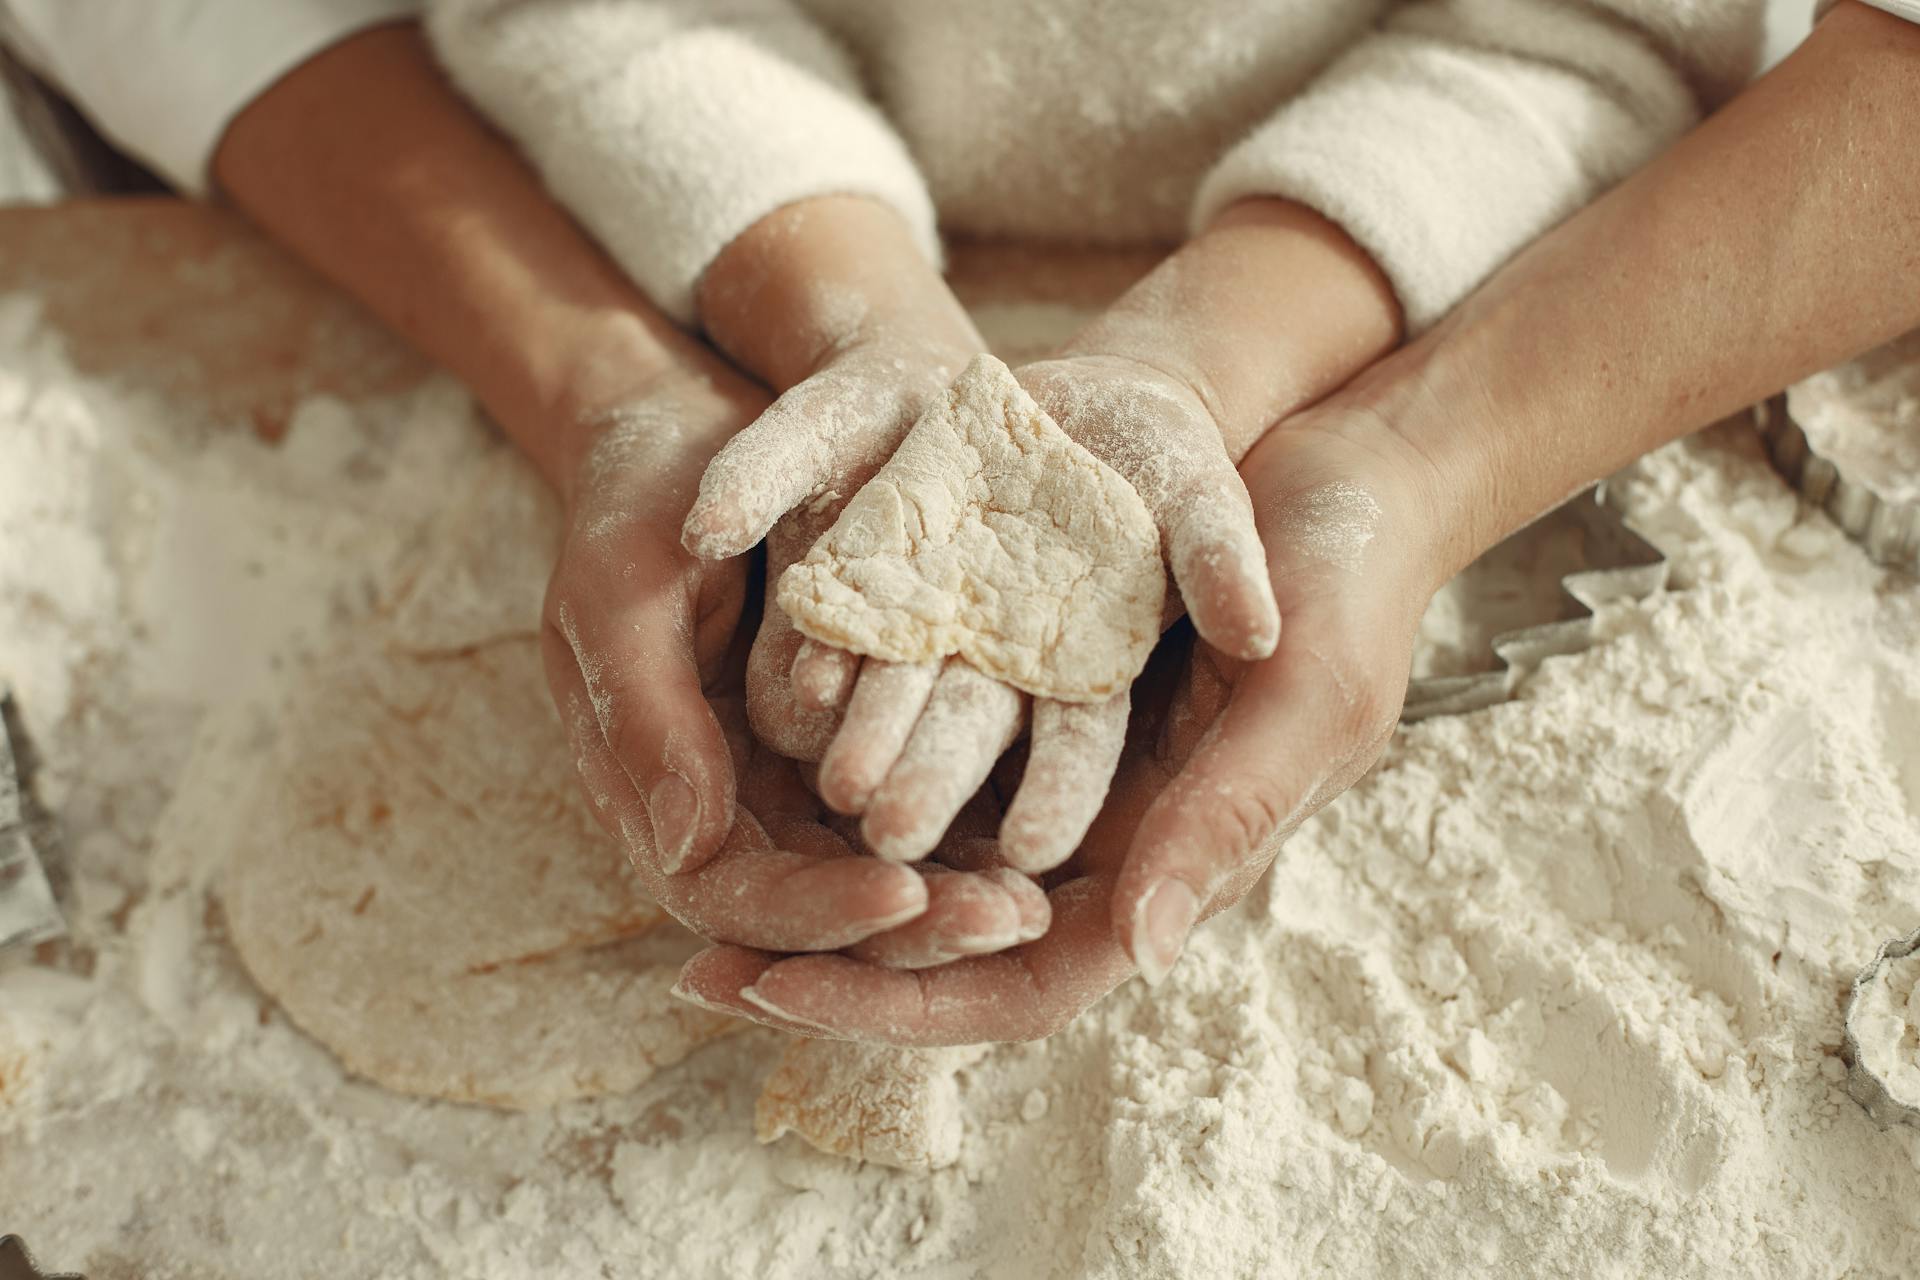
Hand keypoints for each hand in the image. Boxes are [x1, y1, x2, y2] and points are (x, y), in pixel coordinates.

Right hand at [540, 363, 1045, 964]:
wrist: (700, 432)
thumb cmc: (643, 499)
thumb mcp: (621, 590)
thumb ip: (645, 714)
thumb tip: (690, 848)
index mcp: (657, 790)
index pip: (728, 893)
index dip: (813, 910)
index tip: (902, 895)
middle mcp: (734, 806)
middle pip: (818, 911)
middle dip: (909, 929)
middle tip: (1007, 922)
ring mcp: (802, 779)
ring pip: (878, 876)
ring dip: (955, 902)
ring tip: (1036, 908)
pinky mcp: (871, 737)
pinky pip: (919, 805)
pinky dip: (974, 834)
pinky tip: (1046, 842)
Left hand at [672, 405, 1446, 1041]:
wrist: (1326, 464)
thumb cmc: (1346, 587)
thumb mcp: (1304, 700)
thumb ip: (1227, 816)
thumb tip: (1136, 946)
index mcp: (1163, 866)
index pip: (1020, 982)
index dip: (904, 1006)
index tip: (783, 993)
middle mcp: (1092, 827)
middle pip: (942, 929)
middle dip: (825, 952)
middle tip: (698, 964)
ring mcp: (1045, 751)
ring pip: (913, 830)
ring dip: (809, 850)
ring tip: (689, 858)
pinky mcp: (1016, 669)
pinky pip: (913, 719)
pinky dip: (838, 727)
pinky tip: (748, 724)